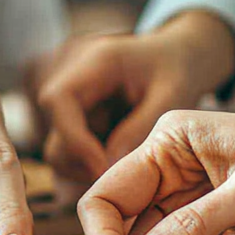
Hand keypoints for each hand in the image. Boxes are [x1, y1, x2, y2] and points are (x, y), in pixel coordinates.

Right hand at [38, 11, 234, 183]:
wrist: (179, 57)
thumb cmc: (178, 70)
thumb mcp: (171, 95)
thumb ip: (140, 127)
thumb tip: (108, 166)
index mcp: (95, 63)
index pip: (58, 100)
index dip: (73, 138)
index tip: (103, 165)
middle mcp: (74, 81)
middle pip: (55, 130)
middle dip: (82, 160)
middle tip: (121, 176)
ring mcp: (74, 103)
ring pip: (60, 148)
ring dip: (87, 166)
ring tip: (126, 166)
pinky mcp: (79, 121)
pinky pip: (73, 153)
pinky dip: (94, 164)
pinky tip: (123, 159)